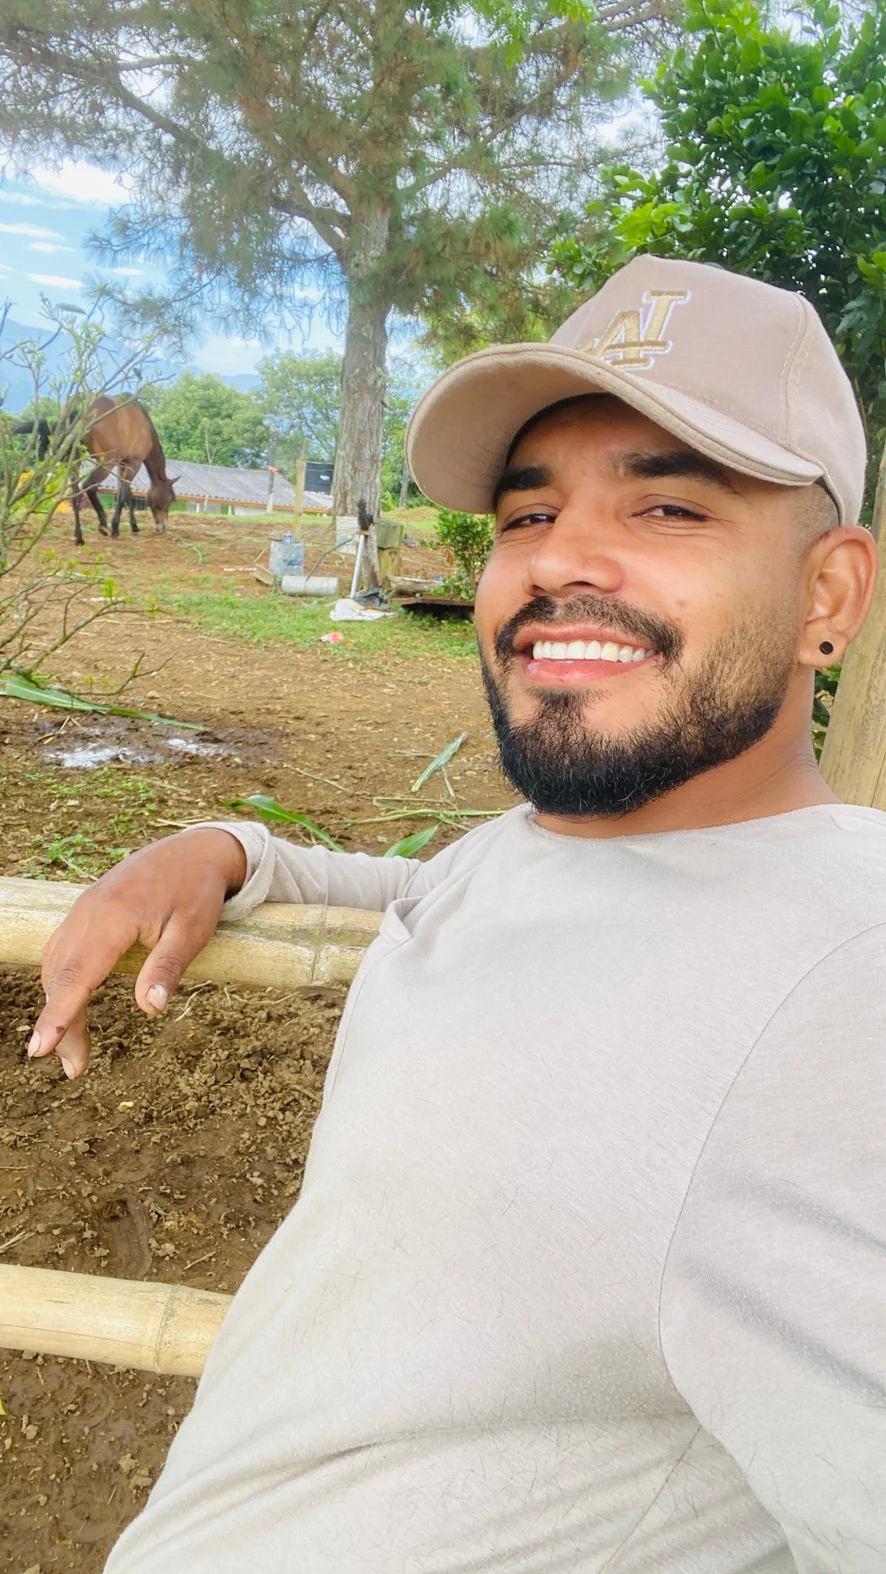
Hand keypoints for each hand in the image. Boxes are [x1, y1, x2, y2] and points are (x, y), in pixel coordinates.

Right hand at [27, 828, 247, 1078]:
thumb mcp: (193, 931)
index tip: (40, 1048)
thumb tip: (150, 1009)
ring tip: (75, 1049)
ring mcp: (83, 907)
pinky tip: (72, 1005)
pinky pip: (63, 949)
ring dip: (60, 1005)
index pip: (78, 975)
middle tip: (76, 1069)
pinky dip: (62, 982)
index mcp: (114, 916)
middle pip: (61, 976)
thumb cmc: (197, 892)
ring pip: (57, 964)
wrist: (194, 850)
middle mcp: (89, 910)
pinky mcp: (86, 909)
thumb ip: (168, 968)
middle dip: (61, 1023)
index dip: (58, 1015)